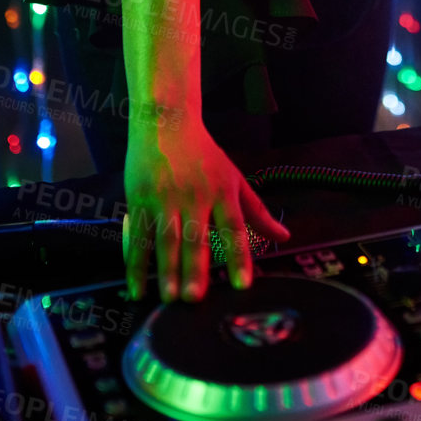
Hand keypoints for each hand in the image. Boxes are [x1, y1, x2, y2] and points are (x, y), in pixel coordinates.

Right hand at [123, 112, 289, 300]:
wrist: (166, 122)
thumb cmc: (204, 154)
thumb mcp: (233, 178)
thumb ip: (257, 211)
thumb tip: (285, 237)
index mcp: (222, 191)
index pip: (234, 226)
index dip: (239, 255)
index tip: (242, 284)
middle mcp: (194, 195)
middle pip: (195, 236)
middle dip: (195, 268)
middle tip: (195, 299)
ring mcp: (165, 197)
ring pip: (165, 238)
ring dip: (166, 270)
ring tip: (169, 298)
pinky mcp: (139, 199)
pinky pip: (137, 236)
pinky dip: (135, 264)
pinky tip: (138, 288)